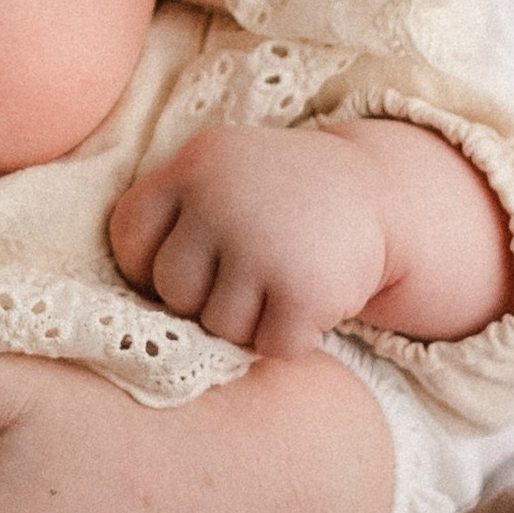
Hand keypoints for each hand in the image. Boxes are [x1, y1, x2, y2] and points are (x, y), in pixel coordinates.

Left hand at [109, 123, 387, 354]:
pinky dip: (293, 337)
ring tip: (282, 283)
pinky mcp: (304, 288)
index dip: (151, 267)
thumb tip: (130, 312)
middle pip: (173, 291)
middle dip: (207, 297)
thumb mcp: (222, 178)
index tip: (196, 262)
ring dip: (252, 322)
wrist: (383, 191)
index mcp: (194, 165)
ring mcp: (262, 243)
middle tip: (252, 272)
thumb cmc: (282, 202)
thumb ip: (174, 222)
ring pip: (220, 327)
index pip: (130, 241)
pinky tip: (311, 301)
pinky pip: (271, 347)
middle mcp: (221, 198)